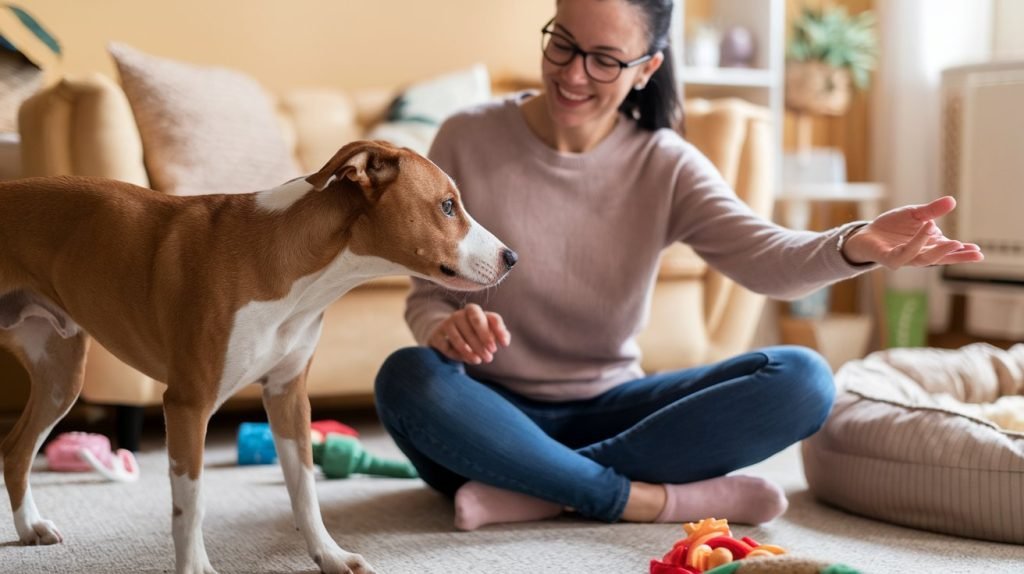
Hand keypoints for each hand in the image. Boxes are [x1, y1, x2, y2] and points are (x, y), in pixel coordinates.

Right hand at [428, 304, 509, 363]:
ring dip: (469, 350)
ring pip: (459, 336)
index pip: (491, 317)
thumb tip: (505, 341)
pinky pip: (445, 345)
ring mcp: (447, 323)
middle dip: (484, 339)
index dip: (499, 330)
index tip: (504, 345)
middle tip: (490, 356)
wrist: (444, 336)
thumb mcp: (487, 332)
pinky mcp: (436, 335)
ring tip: (478, 360)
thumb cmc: (472, 334)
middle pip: (476, 322)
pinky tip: (464, 359)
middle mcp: (460, 314)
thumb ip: (500, 334)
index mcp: (476, 311)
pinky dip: (455, 354)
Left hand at [841, 196, 983, 269]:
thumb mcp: (915, 214)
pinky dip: (916, 243)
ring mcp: (904, 258)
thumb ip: (932, 210)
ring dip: (939, 250)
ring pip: (923, 258)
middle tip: (974, 251)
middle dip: (956, 255)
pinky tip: (926, 229)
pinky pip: (903, 253)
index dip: (963, 253)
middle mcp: (919, 255)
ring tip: (954, 242)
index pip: (948, 252)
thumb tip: (952, 201)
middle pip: (940, 259)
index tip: (979, 252)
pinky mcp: (889, 258)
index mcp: (929, 246)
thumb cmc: (893, 227)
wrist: (866, 234)